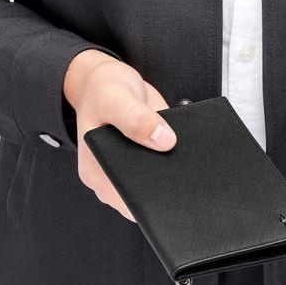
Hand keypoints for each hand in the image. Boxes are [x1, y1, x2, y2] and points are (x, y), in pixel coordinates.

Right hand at [64, 49, 176, 221]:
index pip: (127, 202)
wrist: (111, 82)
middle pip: (144, 198)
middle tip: (188, 172)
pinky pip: (164, 171)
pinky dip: (177, 163)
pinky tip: (188, 152)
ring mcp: (130, 172)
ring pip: (157, 187)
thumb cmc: (104, 90)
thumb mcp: (116, 99)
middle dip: (167, 189)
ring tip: (190, 162)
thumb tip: (165, 141)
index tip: (174, 188)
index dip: (151, 202)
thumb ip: (136, 119)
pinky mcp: (148, 162)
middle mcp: (112, 179)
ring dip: (175, 177)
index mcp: (96, 172)